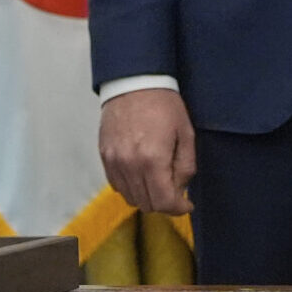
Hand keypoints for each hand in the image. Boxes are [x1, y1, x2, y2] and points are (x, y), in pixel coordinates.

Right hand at [99, 89, 194, 215]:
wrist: (134, 83)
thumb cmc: (163, 105)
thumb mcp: (186, 134)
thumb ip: (186, 167)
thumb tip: (181, 190)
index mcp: (153, 159)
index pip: (164, 202)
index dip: (178, 208)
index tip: (186, 205)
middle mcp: (130, 165)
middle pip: (146, 204)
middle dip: (164, 203)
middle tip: (175, 191)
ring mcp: (114, 162)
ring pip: (130, 197)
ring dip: (147, 196)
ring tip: (158, 181)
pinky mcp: (105, 156)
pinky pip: (116, 185)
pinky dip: (130, 186)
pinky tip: (141, 174)